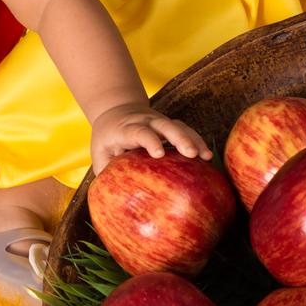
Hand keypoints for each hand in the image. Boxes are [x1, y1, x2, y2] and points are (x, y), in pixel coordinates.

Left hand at [90, 102, 212, 173]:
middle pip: (164, 125)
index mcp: (126, 127)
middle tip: (191, 154)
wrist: (116, 108)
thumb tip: (110, 196)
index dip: (149, 140)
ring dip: (193, 139)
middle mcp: (145, 121)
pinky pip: (185, 130)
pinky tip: (206, 157)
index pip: (139, 131)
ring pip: (178, 126)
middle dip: (179, 138)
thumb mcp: (99, 151)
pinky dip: (196, 140)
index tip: (159, 154)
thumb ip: (104, 170)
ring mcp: (159, 122)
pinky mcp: (168, 125)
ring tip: (207, 157)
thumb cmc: (106, 136)